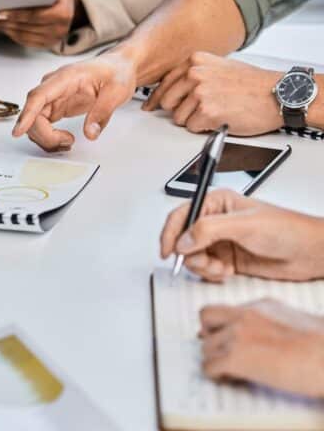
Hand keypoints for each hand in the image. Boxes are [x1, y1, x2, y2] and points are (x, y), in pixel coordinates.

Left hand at [0, 0, 84, 48]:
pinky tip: (0, 28)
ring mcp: (54, 40)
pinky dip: (11, 34)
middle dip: (3, 24)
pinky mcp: (47, 45)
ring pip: (23, 36)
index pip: (35, 16)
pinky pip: (25, 42)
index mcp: (63, 13)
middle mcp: (60, 30)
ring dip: (4, 30)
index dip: (15, 15)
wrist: (70, 1)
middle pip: (26, 28)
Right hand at [12, 50, 136, 150]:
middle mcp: (53, 87)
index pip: (38, 96)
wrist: (118, 68)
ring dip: (46, 138)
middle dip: (45, 135)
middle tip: (67, 143)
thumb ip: (102, 113)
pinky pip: (42, 125)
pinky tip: (64, 141)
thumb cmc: (116, 73)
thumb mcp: (116, 91)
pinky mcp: (55, 107)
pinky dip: (49, 137)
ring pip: (35, 122)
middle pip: (34, 114)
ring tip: (68, 143)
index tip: (18, 131)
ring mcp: (52, 97)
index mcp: (65, 77)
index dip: (26, 114)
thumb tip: (90, 134)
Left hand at [143, 52, 282, 134]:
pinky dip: (204, 128)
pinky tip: (220, 118)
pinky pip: (192, 128)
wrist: (278, 94)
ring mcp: (199, 93)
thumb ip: (194, 74)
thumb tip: (172, 89)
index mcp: (194, 61)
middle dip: (180, 110)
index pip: (163, 83)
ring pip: (178, 118)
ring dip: (194, 120)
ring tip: (216, 112)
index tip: (150, 106)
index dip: (157, 98)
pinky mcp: (206, 111)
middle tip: (199, 110)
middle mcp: (194, 74)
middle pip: (167, 102)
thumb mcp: (218, 67)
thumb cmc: (252, 84)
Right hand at [160, 189, 323, 281]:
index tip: (168, 250)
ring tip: (219, 267)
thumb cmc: (288, 230)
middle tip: (202, 261)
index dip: (171, 233)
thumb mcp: (245, 225)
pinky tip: (226, 271)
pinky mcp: (227, 259)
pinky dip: (211, 274)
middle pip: (183, 239)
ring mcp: (220, 242)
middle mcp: (215, 222)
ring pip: (192, 256)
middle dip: (189, 254)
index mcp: (217, 203)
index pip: (182, 215)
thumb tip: (183, 240)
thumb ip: (209, 230)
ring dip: (202, 266)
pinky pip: (205, 268)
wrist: (311, 254)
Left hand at [200, 299, 323, 397]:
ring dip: (215, 360)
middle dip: (210, 334)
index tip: (222, 338)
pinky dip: (216, 375)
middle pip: (205, 318)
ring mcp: (236, 335)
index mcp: (257, 307)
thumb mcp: (290, 321)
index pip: (220, 309)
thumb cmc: (320, 346)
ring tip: (234, 370)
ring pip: (205, 347)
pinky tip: (232, 378)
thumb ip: (265, 321)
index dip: (217, 325)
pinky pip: (208, 367)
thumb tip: (247, 333)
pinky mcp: (235, 358)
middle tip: (221, 351)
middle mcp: (242, 317)